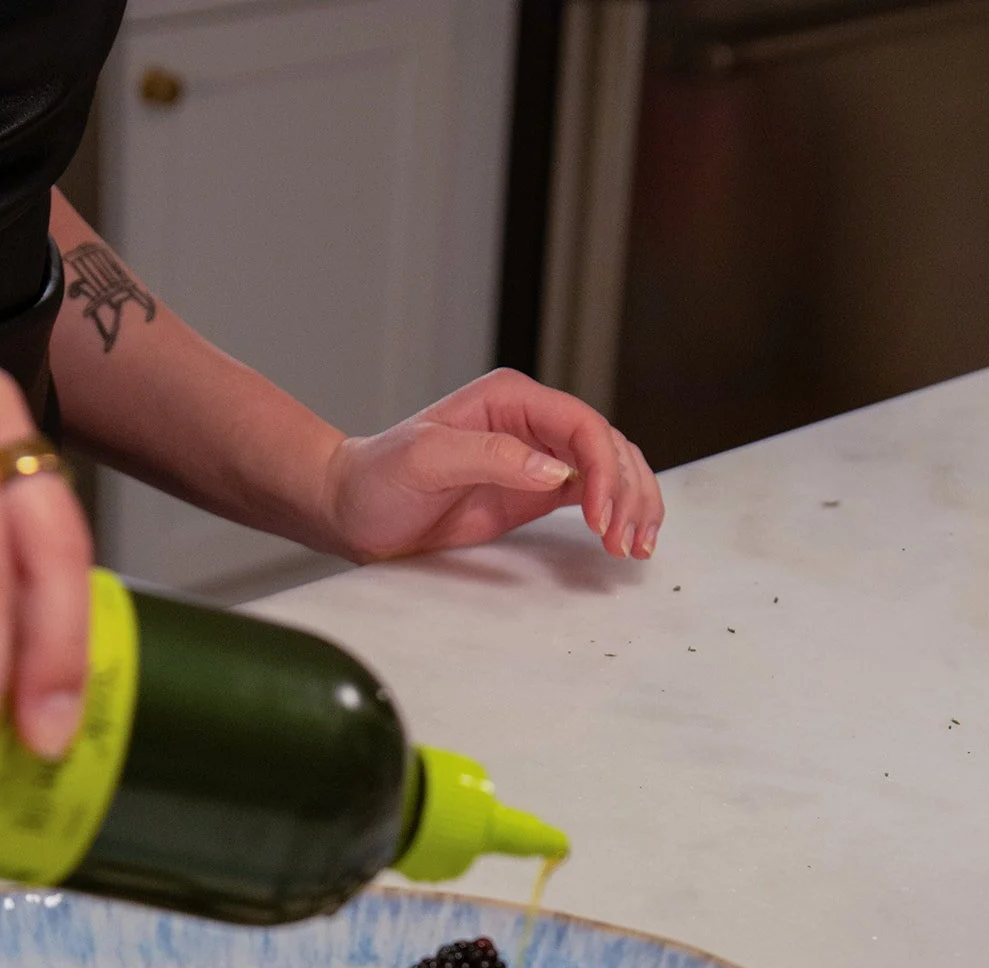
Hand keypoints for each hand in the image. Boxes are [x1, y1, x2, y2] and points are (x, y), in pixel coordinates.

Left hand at [321, 369, 663, 563]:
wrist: (352, 509)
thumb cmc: (378, 479)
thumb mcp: (425, 460)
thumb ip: (489, 457)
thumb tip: (554, 472)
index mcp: (510, 400)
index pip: (581, 425)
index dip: (602, 470)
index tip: (600, 517)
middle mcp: (530, 422)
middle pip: (607, 446)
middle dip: (627, 492)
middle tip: (626, 542)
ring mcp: (536, 457)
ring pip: (609, 469)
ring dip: (632, 504)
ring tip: (636, 547)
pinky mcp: (533, 493)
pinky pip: (590, 495)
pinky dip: (614, 515)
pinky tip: (623, 540)